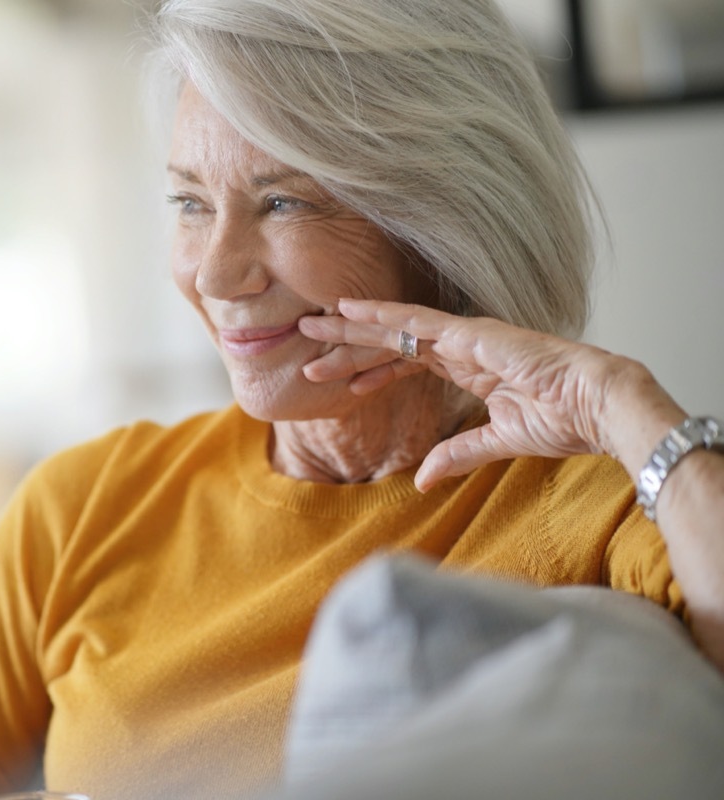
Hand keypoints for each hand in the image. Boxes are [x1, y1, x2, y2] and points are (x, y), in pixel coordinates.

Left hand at [298, 298, 639, 490]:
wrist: (600, 407)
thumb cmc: (564, 420)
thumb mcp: (496, 442)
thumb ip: (457, 455)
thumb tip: (424, 480)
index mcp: (467, 366)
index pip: (404, 363)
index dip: (369, 369)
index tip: (335, 379)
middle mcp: (461, 346)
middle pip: (390, 342)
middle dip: (346, 343)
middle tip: (303, 340)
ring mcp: (466, 336)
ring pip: (395, 328)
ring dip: (351, 328)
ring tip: (310, 325)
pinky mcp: (474, 334)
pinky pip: (419, 322)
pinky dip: (384, 315)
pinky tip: (352, 310)